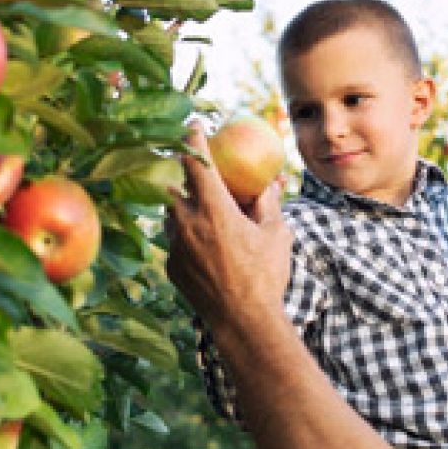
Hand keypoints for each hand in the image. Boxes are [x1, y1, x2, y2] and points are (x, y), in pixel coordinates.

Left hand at [166, 123, 292, 333]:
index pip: (197, 163)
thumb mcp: (276, 234)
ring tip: (205, 214)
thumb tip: (269, 181)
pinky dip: (187, 236)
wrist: (244, 322)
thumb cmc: (265, 276)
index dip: (194, 140)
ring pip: (171, 215)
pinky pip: (175, 241)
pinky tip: (207, 248)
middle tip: (197, 173)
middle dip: (182, 176)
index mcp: (215, 210)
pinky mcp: (172, 267)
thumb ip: (267, 203)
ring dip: (184, 208)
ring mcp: (176, 247)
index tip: (194, 125)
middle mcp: (188, 224)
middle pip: (174, 186)